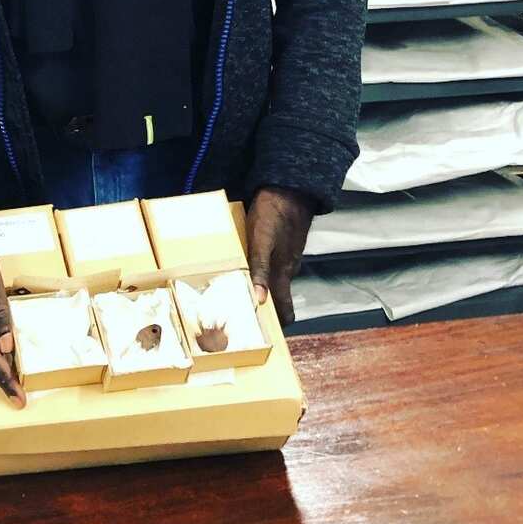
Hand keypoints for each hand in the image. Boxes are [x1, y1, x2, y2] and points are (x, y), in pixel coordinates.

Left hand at [247, 185, 315, 324]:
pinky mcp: (279, 244)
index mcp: (283, 273)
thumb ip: (260, 269)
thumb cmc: (273, 214)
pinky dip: (257, 271)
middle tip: (236, 314)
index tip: (259, 334)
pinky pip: (268, 265)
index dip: (276, 325)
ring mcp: (284, 256)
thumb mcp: (262, 241)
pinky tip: (241, 266)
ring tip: (233, 292)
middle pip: (276, 297)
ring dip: (257, 288)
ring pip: (271, 280)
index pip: (285, 310)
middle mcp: (286, 268)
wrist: (288, 189)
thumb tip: (260, 300)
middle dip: (261, 308)